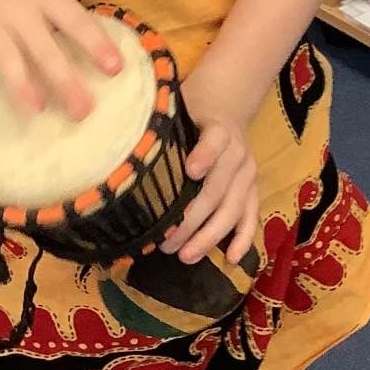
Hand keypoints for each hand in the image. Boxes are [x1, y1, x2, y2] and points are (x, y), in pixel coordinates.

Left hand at [163, 77, 258, 266]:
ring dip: (209, 236)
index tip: (190, 172)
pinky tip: (230, 259)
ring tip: (185, 255)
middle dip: (191, 219)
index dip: (204, 155)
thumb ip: (159, 130)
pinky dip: (243, 239)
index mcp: (218, 129)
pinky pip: (250, 217)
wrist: (224, 111)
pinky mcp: (252, 190)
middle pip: (217, 189)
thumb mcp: (175, 114)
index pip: (214, 141)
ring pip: (232, 209)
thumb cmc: (190, 117)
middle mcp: (238, 152)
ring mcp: (247, 174)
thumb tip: (117, 150)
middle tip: (166, 242)